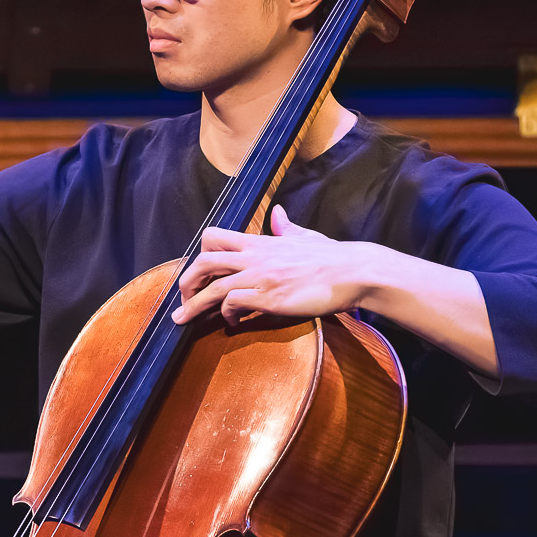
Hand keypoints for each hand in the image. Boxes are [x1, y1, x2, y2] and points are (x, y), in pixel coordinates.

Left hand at [172, 205, 382, 325]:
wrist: (353, 271)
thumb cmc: (332, 258)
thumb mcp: (305, 237)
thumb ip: (286, 228)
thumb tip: (277, 214)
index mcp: (260, 242)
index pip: (214, 237)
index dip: (199, 253)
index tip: (197, 271)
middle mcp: (254, 257)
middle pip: (203, 261)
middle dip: (186, 280)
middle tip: (183, 297)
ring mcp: (260, 277)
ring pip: (212, 287)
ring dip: (193, 305)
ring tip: (183, 319)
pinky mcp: (268, 297)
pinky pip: (232, 304)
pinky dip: (225, 315)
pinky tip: (231, 323)